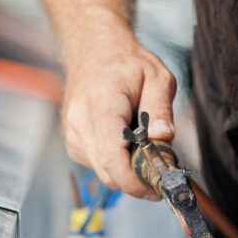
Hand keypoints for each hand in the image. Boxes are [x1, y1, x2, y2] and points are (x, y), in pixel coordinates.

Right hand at [61, 22, 176, 199]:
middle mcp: (79, 123)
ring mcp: (73, 135)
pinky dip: (117, 165)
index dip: (134, 181)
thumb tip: (164, 138)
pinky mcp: (74, 143)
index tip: (157, 187)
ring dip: (128, 172)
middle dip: (137, 182)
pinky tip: (128, 145)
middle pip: (108, 173)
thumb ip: (161, 109)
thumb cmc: (127, 63)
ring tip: (146, 150)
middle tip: (162, 173)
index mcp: (100, 105)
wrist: (94, 50)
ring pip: (104, 173)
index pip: (111, 158)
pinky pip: (99, 166)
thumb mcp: (157, 77)